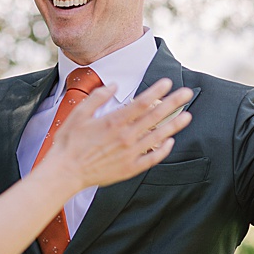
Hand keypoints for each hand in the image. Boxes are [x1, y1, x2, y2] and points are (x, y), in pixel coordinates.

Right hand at [48, 79, 193, 188]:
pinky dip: (163, 149)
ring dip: (174, 125)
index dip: (157, 90)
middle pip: (155, 116)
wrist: (65, 172)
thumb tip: (113, 85)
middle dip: (173, 102)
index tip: (168, 82)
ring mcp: (130, 153)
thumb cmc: (69, 143)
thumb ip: (97, 98)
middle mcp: (126, 136)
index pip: (142, 102)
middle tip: (187, 93)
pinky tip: (170, 141)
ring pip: (158, 136)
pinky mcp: (130, 168)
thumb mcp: (79, 114)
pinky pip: (152, 158)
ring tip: (187, 116)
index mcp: (114, 121)